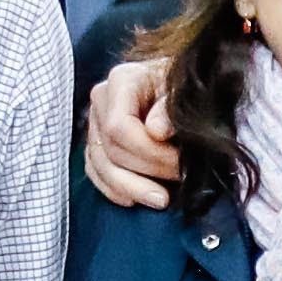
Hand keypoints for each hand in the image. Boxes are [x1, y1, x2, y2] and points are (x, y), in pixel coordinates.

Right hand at [83, 57, 179, 209]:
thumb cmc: (186, 87)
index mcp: (121, 81)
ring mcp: (95, 122)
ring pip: (101, 165)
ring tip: (161, 200)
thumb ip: (171, 109)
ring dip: (132, 187)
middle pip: (112, 149)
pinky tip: (135, 199)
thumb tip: (157, 131)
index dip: (149, 152)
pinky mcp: (97, 142)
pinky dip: (115, 189)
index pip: (119, 127)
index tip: (179, 164)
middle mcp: (102, 100)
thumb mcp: (185, 91)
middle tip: (180, 179)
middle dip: (147, 171)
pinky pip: (96, 172)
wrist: (183, 87)